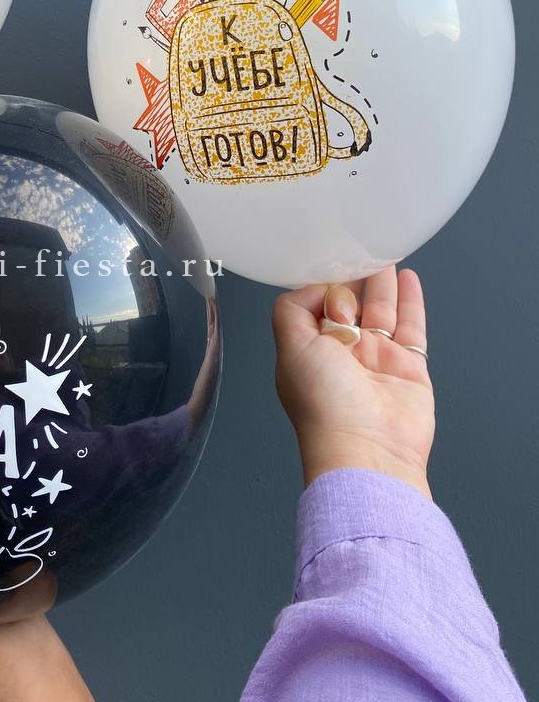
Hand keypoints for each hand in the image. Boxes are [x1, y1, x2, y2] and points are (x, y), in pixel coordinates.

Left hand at [273, 266, 434, 497]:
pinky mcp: (409, 367)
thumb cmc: (324, 404)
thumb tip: (313, 288)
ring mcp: (376, 360)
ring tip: (381, 253)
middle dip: (349, 281)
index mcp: (308, 352)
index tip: (327, 266)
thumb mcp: (291, 348)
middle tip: (356, 252)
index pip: (311, 308)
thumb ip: (293, 311)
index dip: (319, 287)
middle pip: (346, 306)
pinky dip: (410, 301)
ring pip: (380, 310)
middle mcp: (341, 356)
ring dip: (380, 282)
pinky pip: (410, 326)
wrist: (369, 449)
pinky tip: (407, 278)